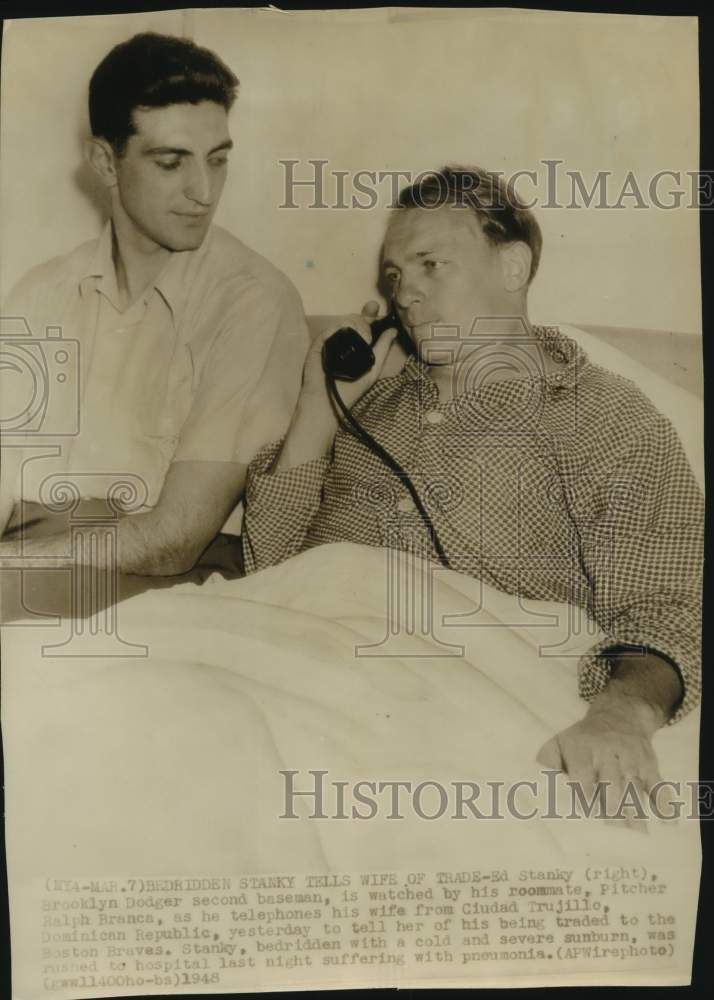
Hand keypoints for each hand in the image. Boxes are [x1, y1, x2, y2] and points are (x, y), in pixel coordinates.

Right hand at [300, 301, 398, 413]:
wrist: (328, 400)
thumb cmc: (351, 388)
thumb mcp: (373, 368)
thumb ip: (383, 348)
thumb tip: (393, 330)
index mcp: (359, 346)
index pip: (365, 325)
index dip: (370, 315)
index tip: (375, 307)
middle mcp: (345, 341)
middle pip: (356, 320)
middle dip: (365, 316)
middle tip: (370, 317)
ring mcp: (332, 341)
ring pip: (344, 322)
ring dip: (354, 324)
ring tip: (361, 336)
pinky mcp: (320, 343)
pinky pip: (330, 330)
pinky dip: (338, 329)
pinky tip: (344, 335)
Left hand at [537, 689, 664, 824]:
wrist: (620, 715)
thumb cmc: (582, 740)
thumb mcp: (559, 743)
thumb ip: (546, 764)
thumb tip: (535, 788)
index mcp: (582, 748)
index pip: (582, 774)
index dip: (583, 796)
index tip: (582, 818)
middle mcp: (608, 752)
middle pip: (611, 784)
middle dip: (611, 810)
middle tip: (610, 837)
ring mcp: (631, 758)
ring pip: (634, 788)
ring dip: (635, 814)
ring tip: (634, 839)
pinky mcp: (650, 764)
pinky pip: (659, 783)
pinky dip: (664, 801)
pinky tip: (667, 822)